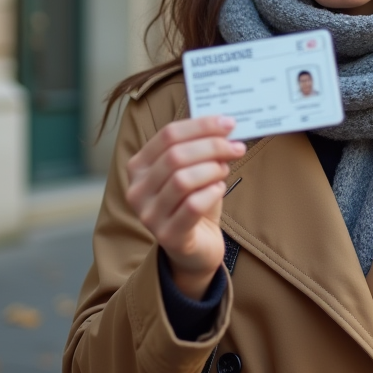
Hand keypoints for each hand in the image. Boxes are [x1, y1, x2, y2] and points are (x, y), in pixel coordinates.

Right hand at [125, 116, 245, 299]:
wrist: (194, 249)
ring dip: (212, 169)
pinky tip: (220, 189)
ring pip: (182, 180)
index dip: (201, 125)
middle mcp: (137, 190)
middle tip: (236, 147)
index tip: (228, 124)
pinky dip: (212, 192)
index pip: (168, 135)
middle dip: (212, 146)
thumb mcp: (191, 170)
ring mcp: (149, 215)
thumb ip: (199, 148)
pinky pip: (192, 206)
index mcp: (139, 166)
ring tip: (225, 170)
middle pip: (175, 156)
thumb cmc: (193, 203)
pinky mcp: (168, 235)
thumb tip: (224, 124)